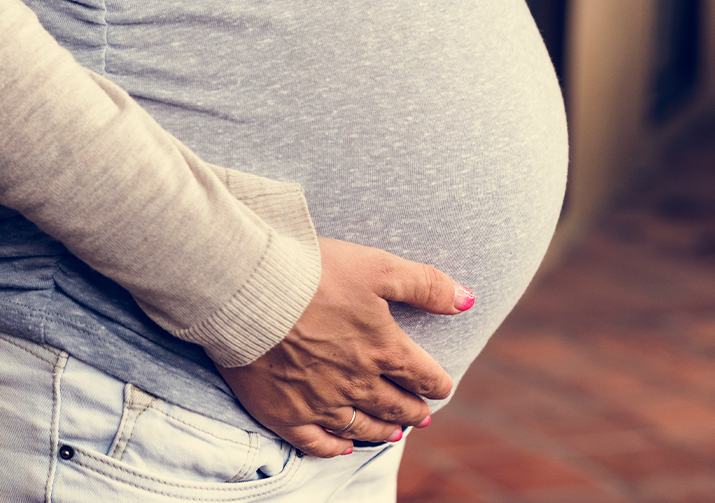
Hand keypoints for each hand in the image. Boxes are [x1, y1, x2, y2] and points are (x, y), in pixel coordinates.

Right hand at [215, 237, 474, 457]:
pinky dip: (333, 448)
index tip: (440, 386)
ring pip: (360, 426)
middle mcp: (357, 383)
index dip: (436, 382)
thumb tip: (468, 301)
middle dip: (413, 410)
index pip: (423, 375)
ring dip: (381, 430)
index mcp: (383, 349)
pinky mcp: (283, 412)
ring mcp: (320, 402)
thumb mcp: (376, 266)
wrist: (246, 288)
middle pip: (395, 405)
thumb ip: (425, 284)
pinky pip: (315, 442)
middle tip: (421, 416)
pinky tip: (342, 448)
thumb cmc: (311, 271)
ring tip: (392, 433)